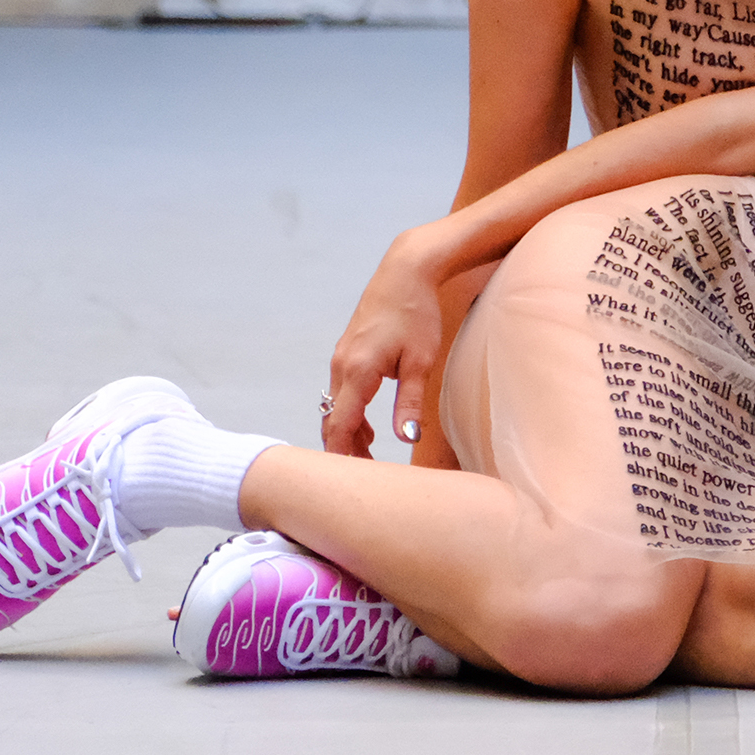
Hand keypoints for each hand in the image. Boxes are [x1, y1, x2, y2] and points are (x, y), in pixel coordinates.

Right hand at [325, 231, 446, 457]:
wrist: (405, 271)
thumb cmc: (417, 313)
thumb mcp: (421, 362)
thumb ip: (410, 402)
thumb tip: (406, 438)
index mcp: (358, 372)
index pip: (340, 427)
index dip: (343, 458)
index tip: (353, 482)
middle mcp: (341, 366)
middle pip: (332, 422)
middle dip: (344, 451)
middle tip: (365, 478)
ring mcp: (340, 358)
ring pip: (334, 408)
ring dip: (347, 433)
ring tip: (369, 457)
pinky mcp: (346, 352)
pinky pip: (340, 393)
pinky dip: (349, 414)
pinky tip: (368, 427)